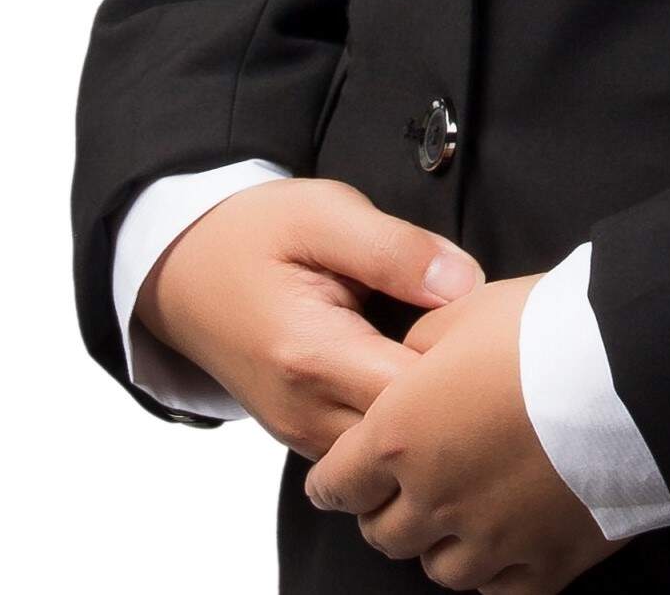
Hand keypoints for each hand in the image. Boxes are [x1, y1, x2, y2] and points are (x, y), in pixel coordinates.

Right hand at [134, 177, 482, 457]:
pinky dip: (396, 421)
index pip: (414, 399)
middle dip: (453, 399)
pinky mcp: (302, 434)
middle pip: (407, 439)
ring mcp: (300, 432)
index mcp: (313, 355)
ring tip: (449, 356)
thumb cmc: (254, 233)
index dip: (462, 369)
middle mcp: (305, 411)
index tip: (488, 331)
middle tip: (481, 344)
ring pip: (387, 455)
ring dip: (425, 415)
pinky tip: (414, 372)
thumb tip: (466, 284)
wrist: (181, 267)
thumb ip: (396, 250)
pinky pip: (364, 447)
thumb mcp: (324, 213)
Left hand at [304, 273, 619, 589]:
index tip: (337, 480)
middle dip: (386, 510)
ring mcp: (490, 541)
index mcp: (401, 436)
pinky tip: (506, 537)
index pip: (338, 483)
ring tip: (461, 511)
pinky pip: (499, 587)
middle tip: (403, 486)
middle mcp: (434, 500)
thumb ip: (422, 343)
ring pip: (439, 568)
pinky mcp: (544, 565)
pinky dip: (493, 567)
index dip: (333, 481)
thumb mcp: (466, 310)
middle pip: (385, 533)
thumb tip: (413, 362)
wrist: (634, 368)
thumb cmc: (547, 328)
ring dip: (439, 541)